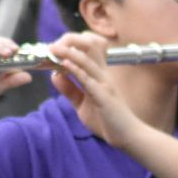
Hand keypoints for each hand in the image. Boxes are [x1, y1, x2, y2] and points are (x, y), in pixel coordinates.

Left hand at [49, 32, 147, 148]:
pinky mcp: (104, 97)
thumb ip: (69, 89)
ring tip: (53, 49)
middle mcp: (103, 75)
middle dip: (68, 41)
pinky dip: (76, 70)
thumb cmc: (107, 121)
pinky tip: (64, 64)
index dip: (69, 44)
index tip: (52, 49)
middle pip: (89, 46)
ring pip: (87, 60)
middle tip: (51, 47)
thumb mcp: (81, 103)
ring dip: (68, 52)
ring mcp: (105, 84)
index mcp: (99, 75)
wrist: (126, 136)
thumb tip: (54, 75)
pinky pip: (89, 80)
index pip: (87, 49)